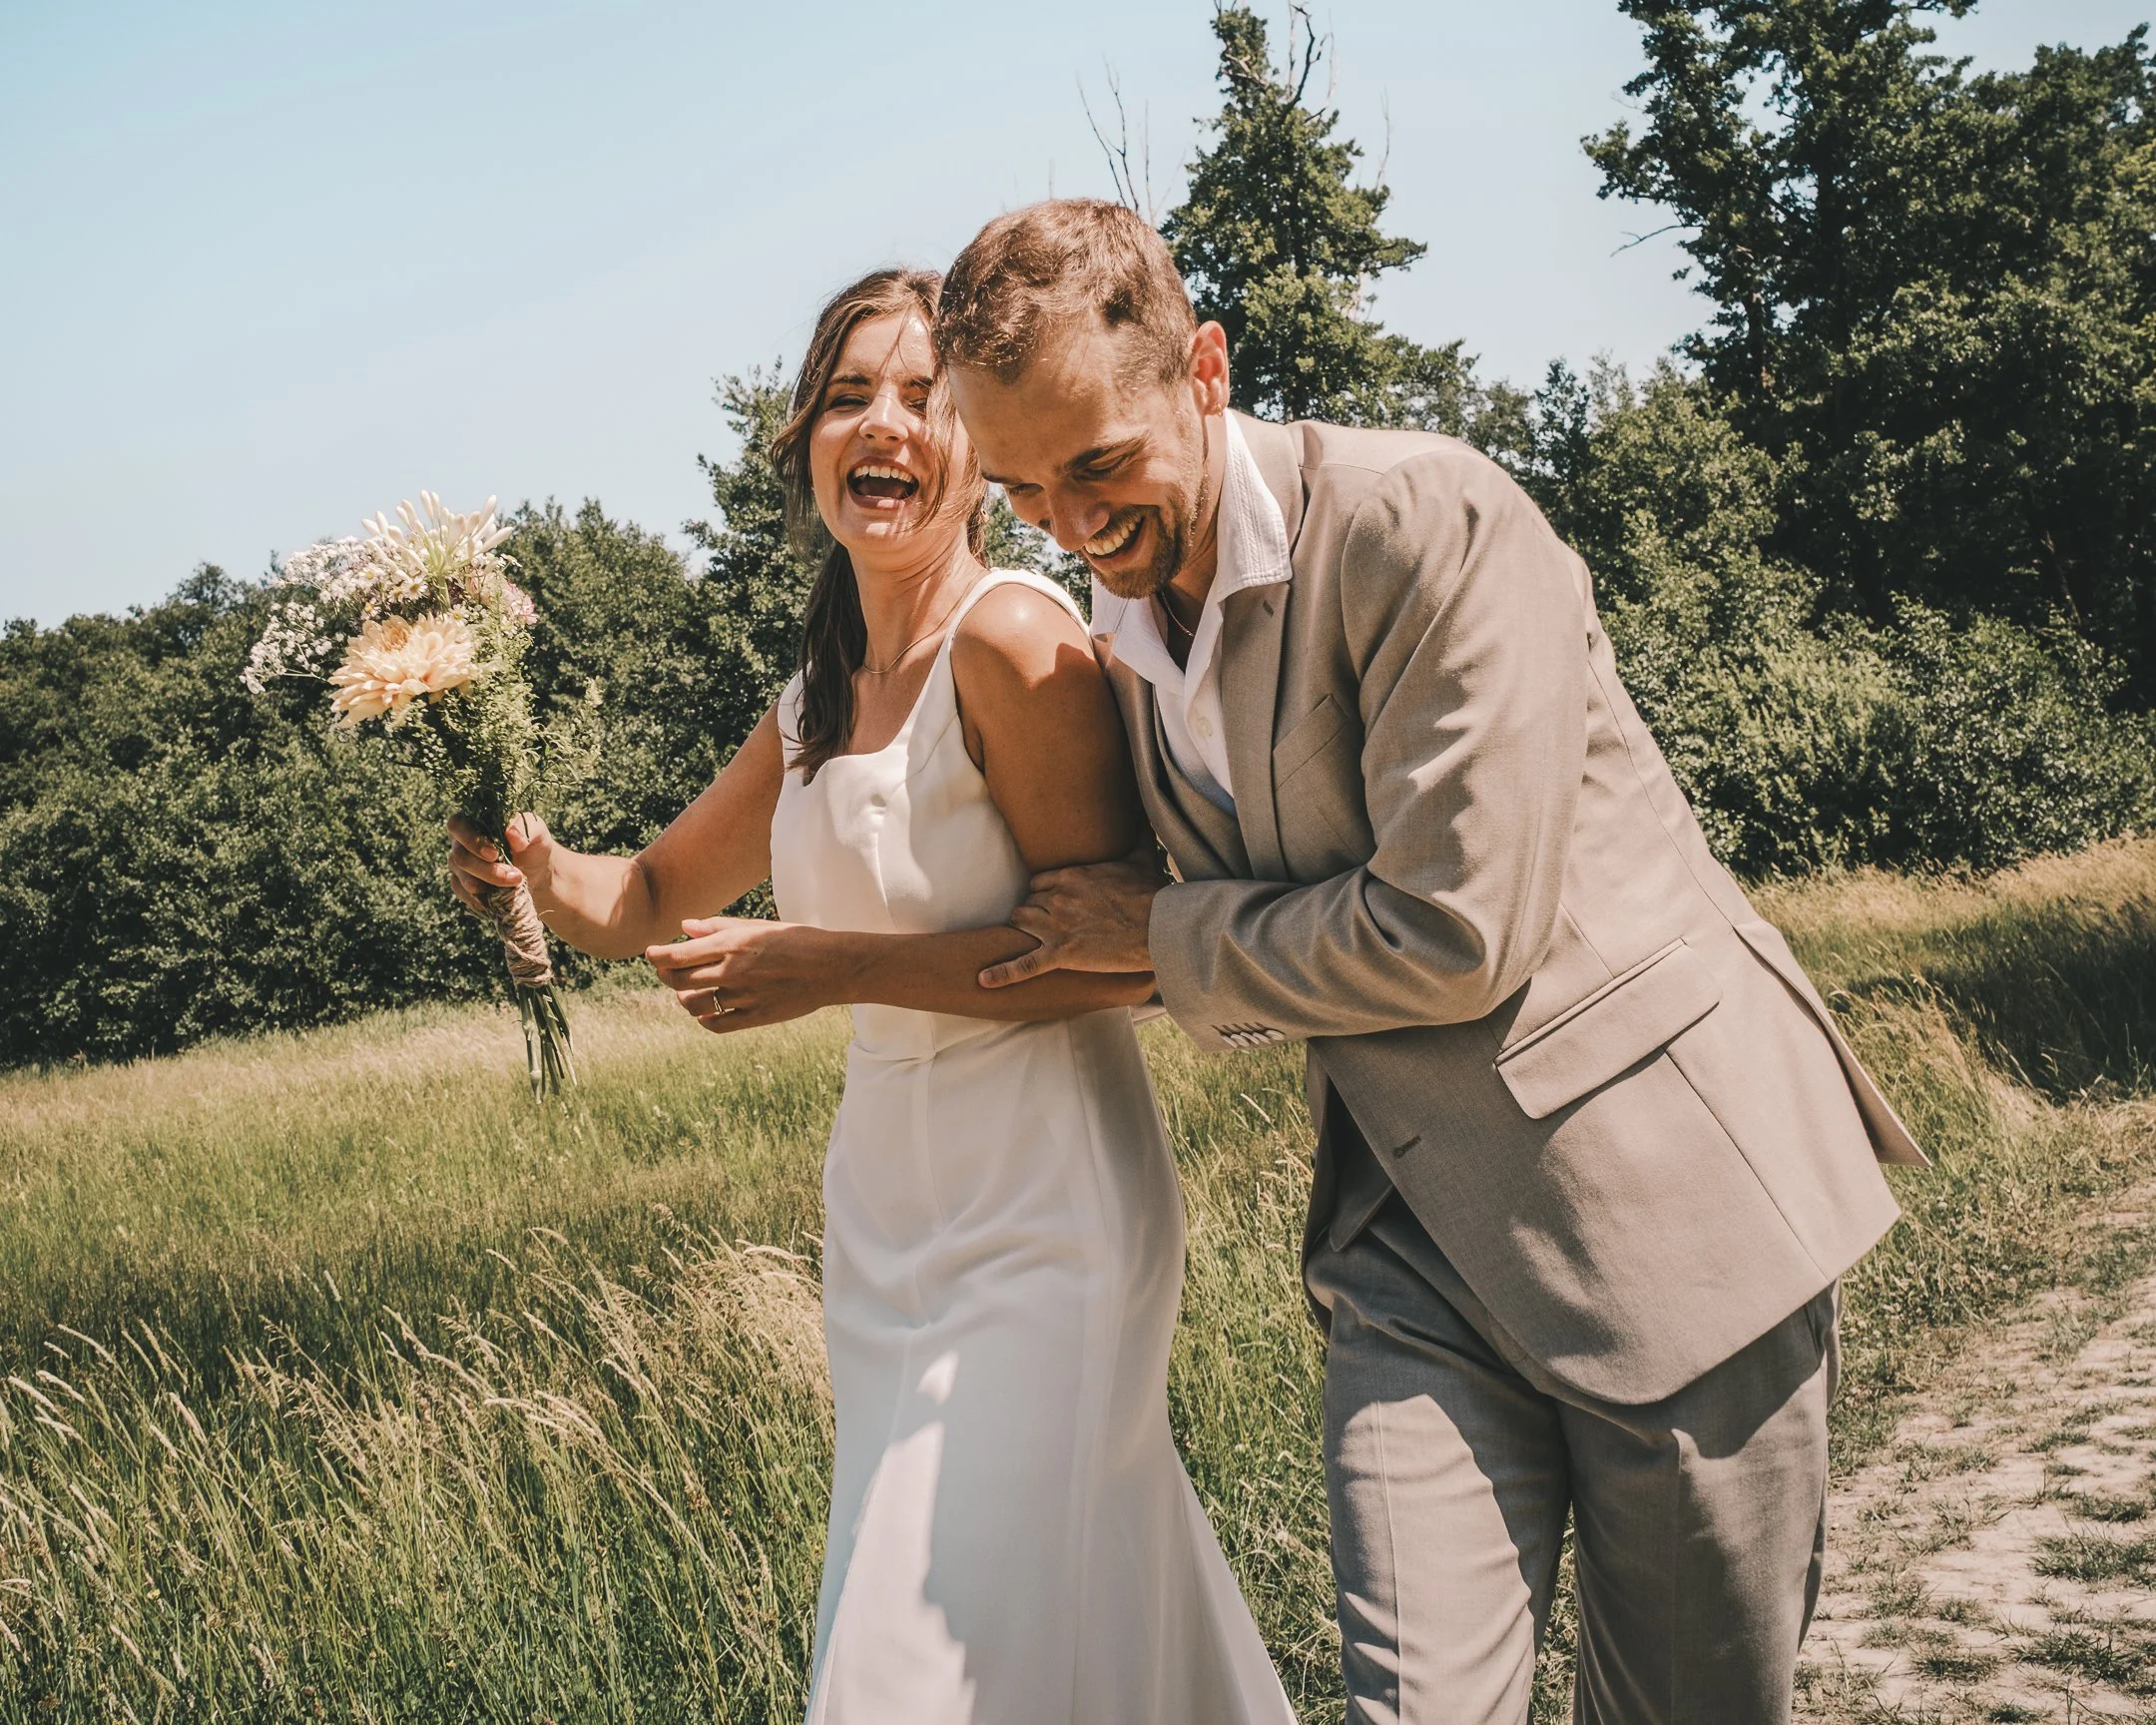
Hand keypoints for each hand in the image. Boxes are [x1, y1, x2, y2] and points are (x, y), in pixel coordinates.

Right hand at [446, 812, 556, 915]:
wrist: (537, 870)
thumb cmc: (533, 844)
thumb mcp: (537, 831)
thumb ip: (526, 828)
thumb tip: (511, 833)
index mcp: (473, 820)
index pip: (457, 825)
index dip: (471, 840)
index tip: (494, 854)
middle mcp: (460, 841)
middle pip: (460, 857)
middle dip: (488, 870)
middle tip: (516, 875)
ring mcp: (458, 864)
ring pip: (463, 878)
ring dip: (490, 884)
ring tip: (516, 883)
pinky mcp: (461, 884)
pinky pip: (462, 893)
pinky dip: (482, 898)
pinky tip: (500, 897)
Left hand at [646, 917, 844, 1033]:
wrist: (832, 967)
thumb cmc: (796, 940)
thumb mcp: (757, 926)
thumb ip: (718, 927)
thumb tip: (685, 927)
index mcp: (732, 945)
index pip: (677, 955)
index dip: (657, 956)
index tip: (651, 954)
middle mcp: (733, 972)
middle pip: (679, 981)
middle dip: (666, 976)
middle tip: (665, 971)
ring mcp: (743, 998)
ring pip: (694, 1005)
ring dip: (683, 998)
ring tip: (686, 992)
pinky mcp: (755, 1017)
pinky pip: (716, 1024)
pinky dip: (704, 1019)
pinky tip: (706, 1011)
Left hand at [977, 851, 1164, 987]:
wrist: (1159, 927)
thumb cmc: (1151, 894)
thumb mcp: (1142, 858)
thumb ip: (1139, 834)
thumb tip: (1148, 813)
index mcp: (1071, 875)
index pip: (1038, 881)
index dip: (1042, 892)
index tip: (1051, 900)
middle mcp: (1058, 898)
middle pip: (1028, 901)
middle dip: (1034, 911)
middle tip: (1048, 922)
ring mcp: (1057, 927)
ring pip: (1020, 922)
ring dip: (1024, 928)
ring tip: (1032, 937)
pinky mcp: (1062, 954)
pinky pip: (1024, 965)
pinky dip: (1002, 973)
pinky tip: (983, 980)